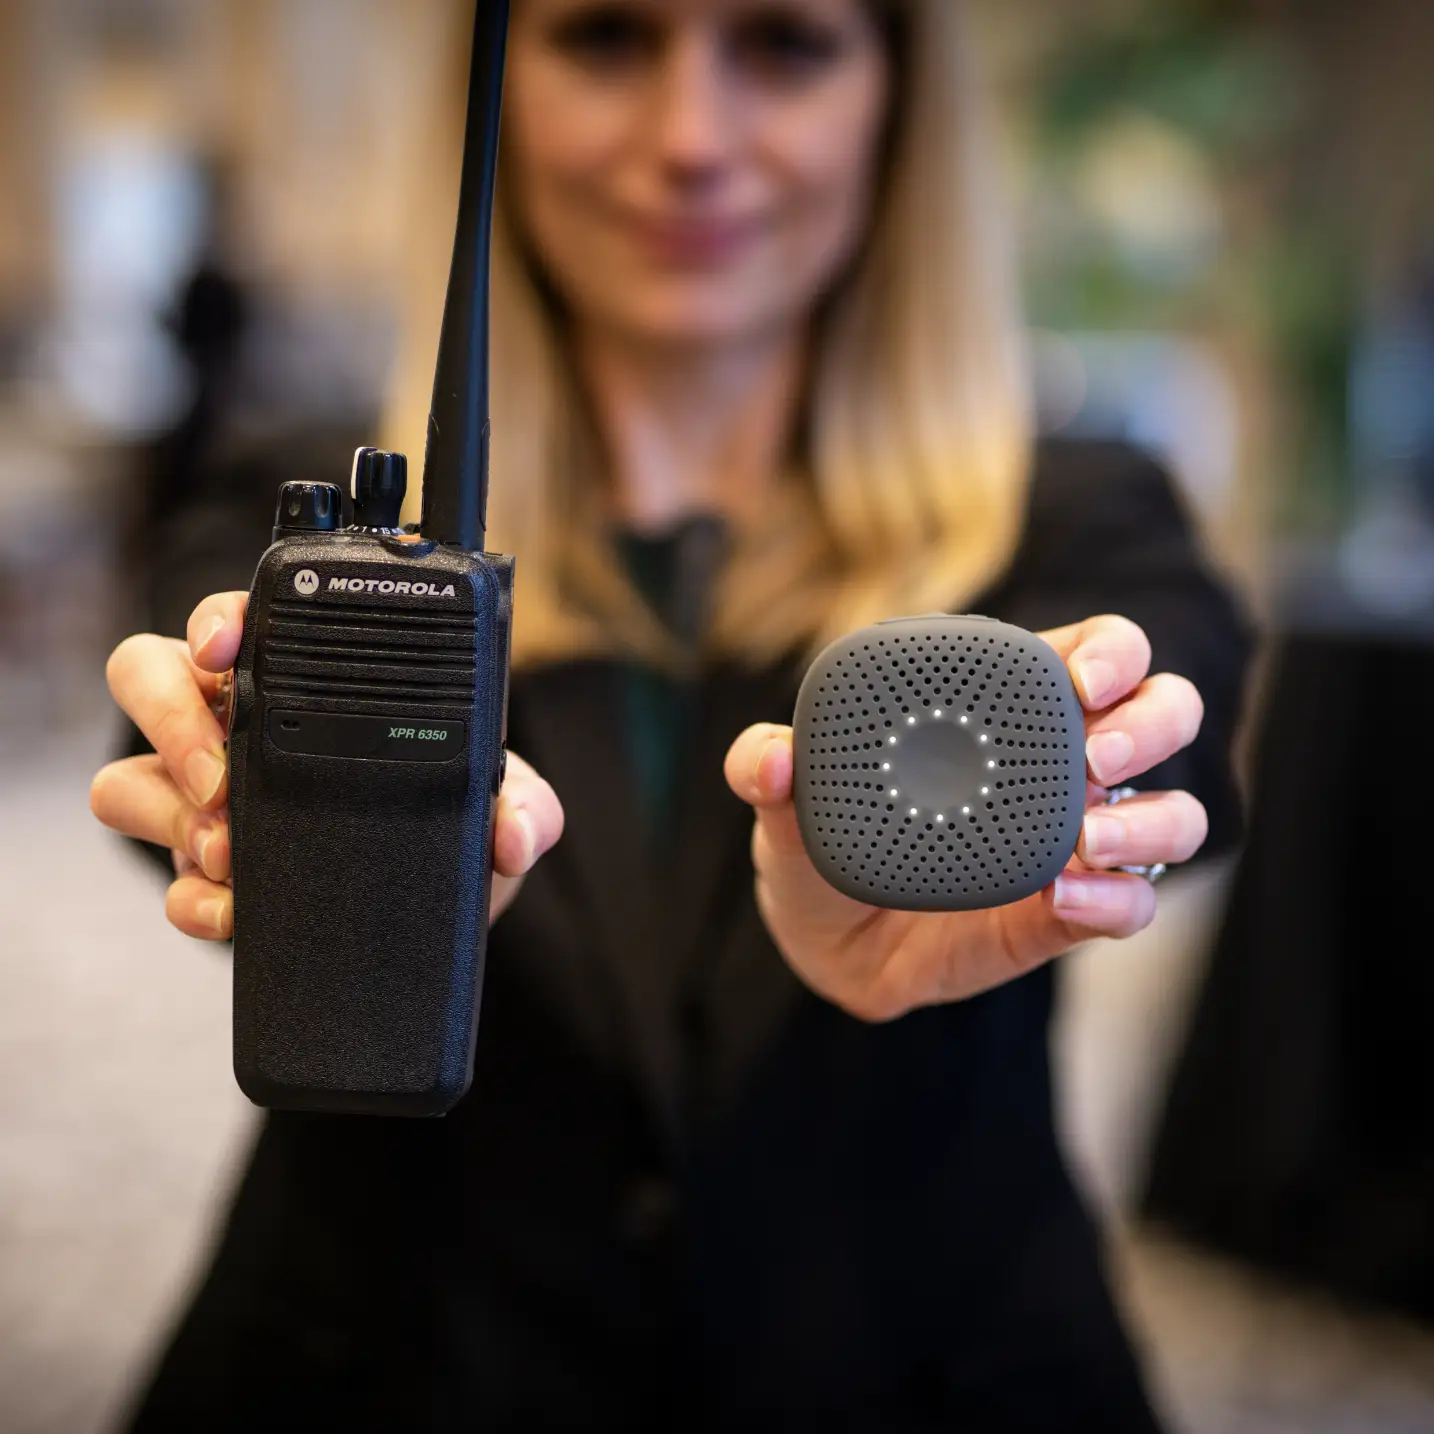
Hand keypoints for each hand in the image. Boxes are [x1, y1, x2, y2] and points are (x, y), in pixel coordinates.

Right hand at [90, 591, 562, 940]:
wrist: (429, 924)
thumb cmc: (450, 834)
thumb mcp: (499, 811)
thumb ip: (526, 810)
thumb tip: (515, 832)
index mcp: (302, 684)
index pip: (238, 622)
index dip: (218, 621)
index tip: (225, 646)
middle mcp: (239, 727)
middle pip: (147, 677)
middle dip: (171, 722)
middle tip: (224, 779)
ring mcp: (208, 800)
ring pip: (125, 780)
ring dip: (171, 815)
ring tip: (231, 853)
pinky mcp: (201, 874)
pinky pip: (164, 882)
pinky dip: (191, 900)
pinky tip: (236, 911)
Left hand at [724, 615, 1206, 1020]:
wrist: (827, 944)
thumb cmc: (820, 845)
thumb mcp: (786, 803)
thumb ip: (767, 766)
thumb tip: (772, 757)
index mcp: (1005, 707)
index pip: (1094, 651)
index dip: (1110, 651)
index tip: (1079, 678)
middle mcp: (1060, 764)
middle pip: (1163, 712)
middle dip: (1152, 720)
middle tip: (1096, 752)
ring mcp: (1078, 839)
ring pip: (1174, 812)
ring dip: (1152, 819)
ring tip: (1088, 838)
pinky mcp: (1073, 913)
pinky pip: (1134, 904)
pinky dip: (1115, 901)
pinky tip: (1063, 898)